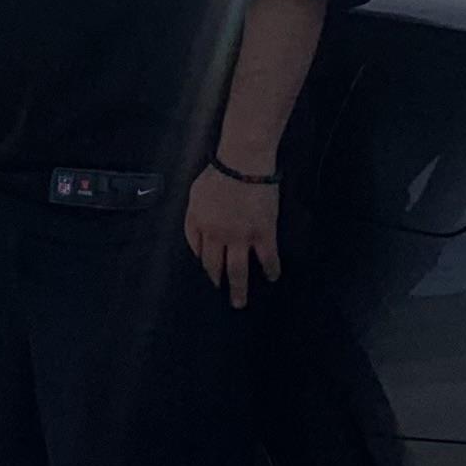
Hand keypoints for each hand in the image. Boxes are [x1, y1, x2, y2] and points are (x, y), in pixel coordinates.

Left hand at [184, 164, 280, 309]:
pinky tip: (272, 277)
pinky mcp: (263, 232)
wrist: (244, 162)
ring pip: (239, 270)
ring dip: (240, 289)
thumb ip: (192, 221)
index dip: (204, 266)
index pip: (199, 254)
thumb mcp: (194, 196)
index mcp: (201, 226)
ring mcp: (241, 236)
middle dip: (218, 283)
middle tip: (222, 296)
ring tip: (240, 302)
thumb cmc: (218, 175)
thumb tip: (196, 246)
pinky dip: (270, 269)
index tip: (209, 274)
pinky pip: (267, 257)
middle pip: (216, 268)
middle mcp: (219, 236)